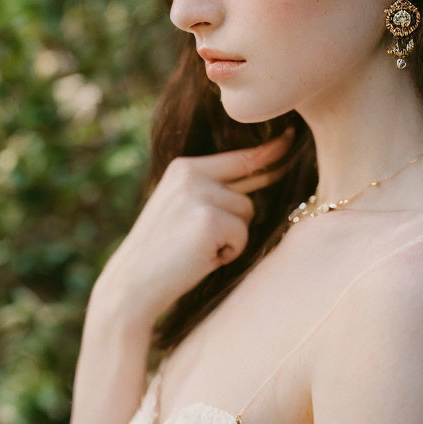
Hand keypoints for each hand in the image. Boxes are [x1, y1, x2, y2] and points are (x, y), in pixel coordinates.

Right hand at [94, 127, 295, 327]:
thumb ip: (216, 190)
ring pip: (248, 215)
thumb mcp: (184, 208)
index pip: (240, 158)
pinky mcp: (209, 220)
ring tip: (197, 249)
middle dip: (238, 221)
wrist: (131, 286)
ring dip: (231, 239)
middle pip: (248, 194)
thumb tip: (264, 174)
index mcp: (184, 167)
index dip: (270, 151)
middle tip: (202, 240)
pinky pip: (243, 236)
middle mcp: (191, 174)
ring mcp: (200, 195)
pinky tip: (200, 258)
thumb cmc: (164, 252)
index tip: (291, 137)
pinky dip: (228, 253)